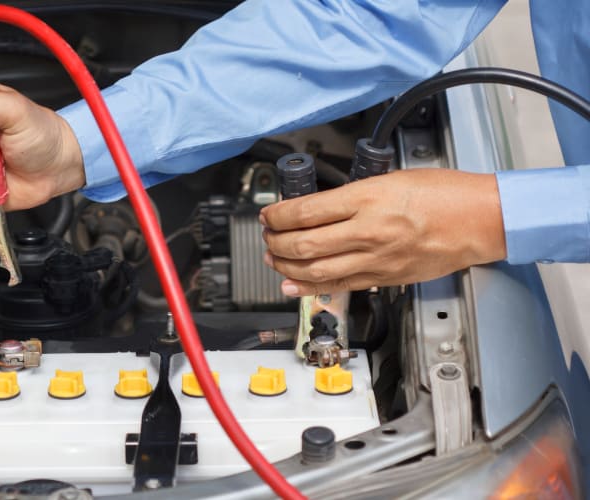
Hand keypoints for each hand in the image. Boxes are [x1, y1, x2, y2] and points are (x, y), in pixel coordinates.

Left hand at [260, 168, 507, 295]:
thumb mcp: (390, 179)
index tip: (268, 214)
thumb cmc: (445, 195)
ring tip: (273, 258)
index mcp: (368, 199)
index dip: (277, 215)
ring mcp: (376, 258)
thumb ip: (352, 196)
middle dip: (275, 242)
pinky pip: (339, 285)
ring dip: (286, 266)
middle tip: (266, 236)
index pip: (306, 211)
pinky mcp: (385, 278)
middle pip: (303, 244)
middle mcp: (369, 230)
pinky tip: (292, 284)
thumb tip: (318, 208)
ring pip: (315, 270)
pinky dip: (309, 287)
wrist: (481, 219)